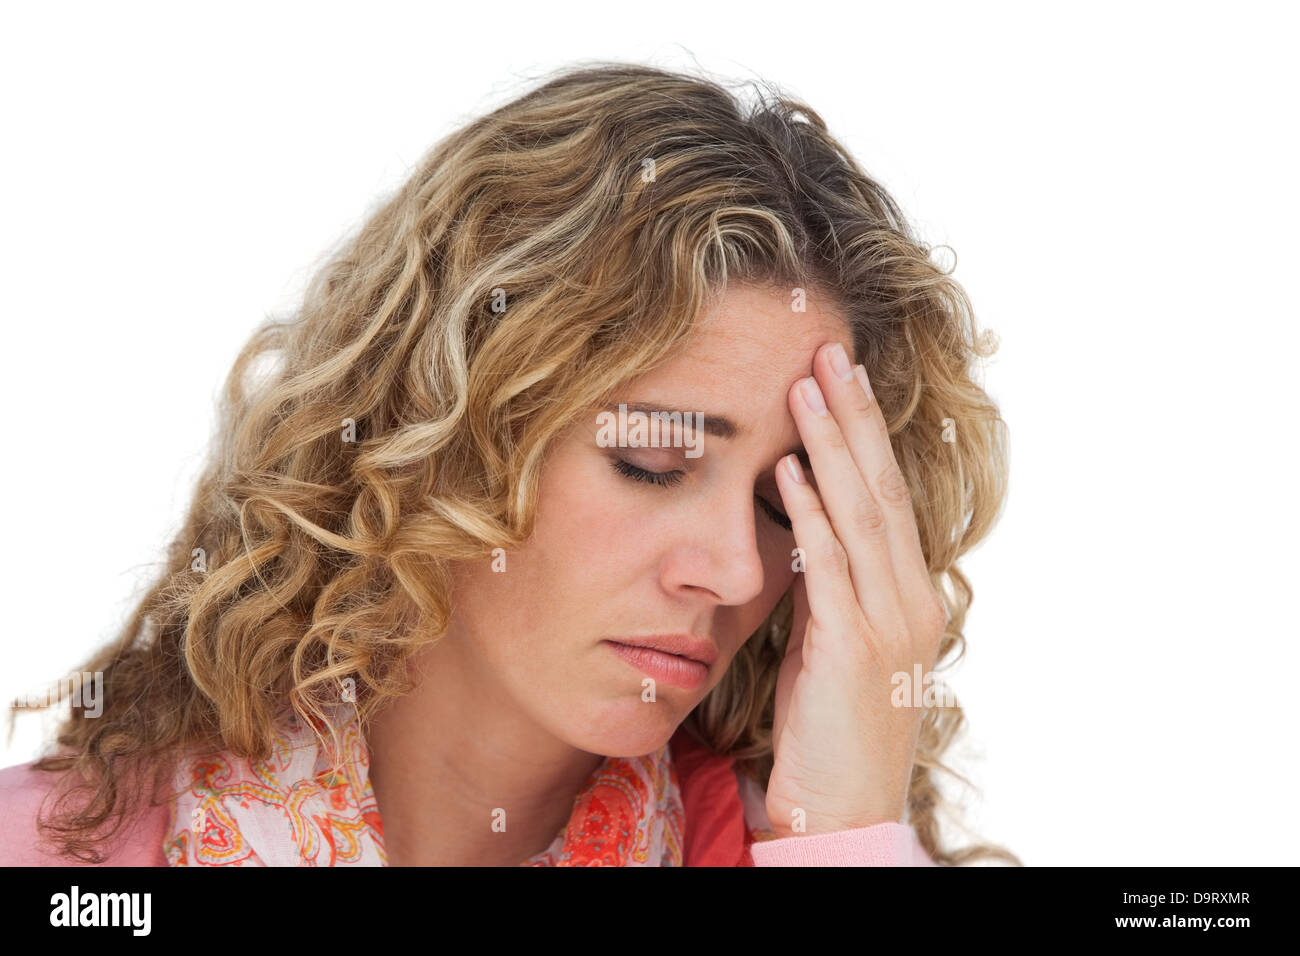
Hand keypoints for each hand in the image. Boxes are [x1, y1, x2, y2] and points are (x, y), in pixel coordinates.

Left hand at [765, 341, 946, 837]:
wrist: (843, 811)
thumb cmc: (828, 729)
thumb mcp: (829, 644)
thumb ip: (825, 584)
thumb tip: (798, 526)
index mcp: (908, 596)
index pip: (888, 497)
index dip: (864, 435)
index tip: (840, 378)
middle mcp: (910, 600)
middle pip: (882, 488)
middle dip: (854, 417)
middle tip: (829, 350)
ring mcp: (888, 622)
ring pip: (861, 513)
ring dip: (832, 444)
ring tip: (808, 386)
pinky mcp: (854, 647)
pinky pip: (830, 565)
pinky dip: (808, 511)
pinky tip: (786, 468)